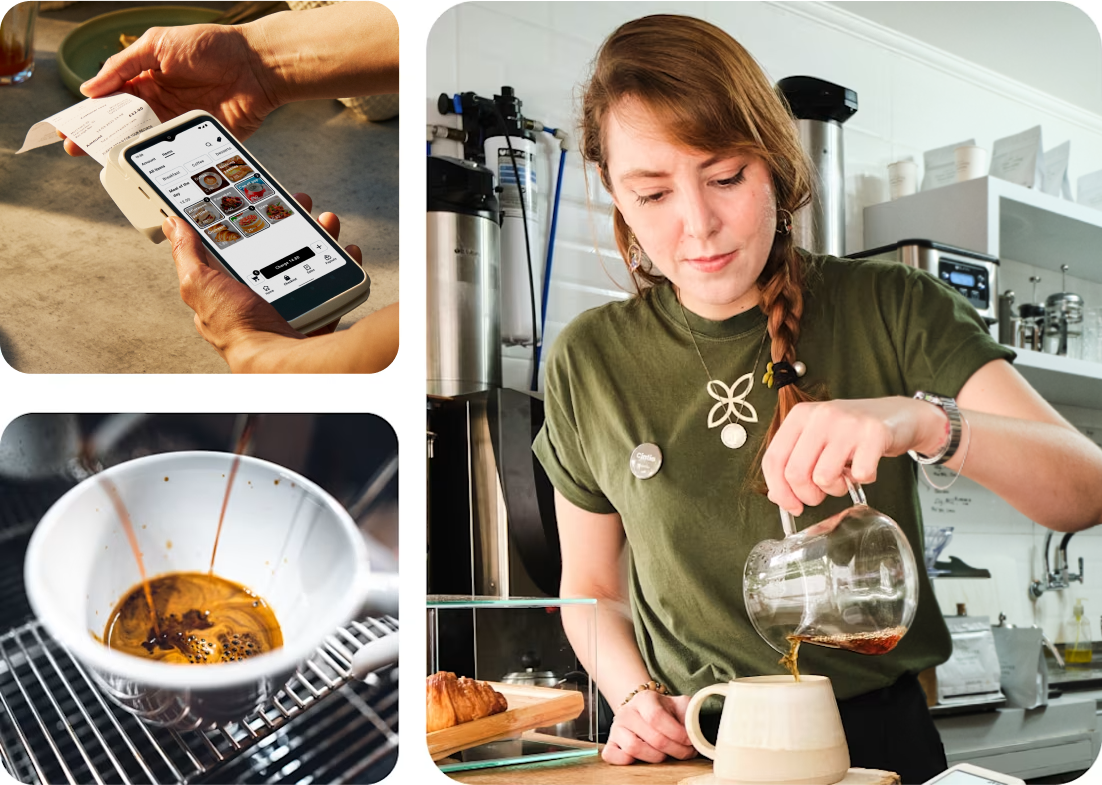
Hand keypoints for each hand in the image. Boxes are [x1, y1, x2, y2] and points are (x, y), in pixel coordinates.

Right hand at [57, 24, 280, 156]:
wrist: (256, 66)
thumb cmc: (211, 46)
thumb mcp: (158, 45)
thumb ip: (122, 66)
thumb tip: (89, 89)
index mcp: (146, 79)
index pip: (110, 100)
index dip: (90, 114)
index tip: (69, 128)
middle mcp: (160, 104)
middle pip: (123, 126)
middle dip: (99, 138)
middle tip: (76, 150)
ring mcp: (179, 124)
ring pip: (145, 143)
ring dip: (126, 152)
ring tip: (104, 159)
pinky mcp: (199, 140)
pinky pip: (176, 154)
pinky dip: (160, 161)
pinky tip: (144, 165)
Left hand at [164, 192, 361, 367]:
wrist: (280, 360)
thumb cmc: (238, 328)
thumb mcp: (200, 283)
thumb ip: (187, 253)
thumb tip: (172, 224)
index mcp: (227, 289)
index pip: (236, 246)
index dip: (247, 221)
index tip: (260, 201)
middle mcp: (257, 298)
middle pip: (275, 249)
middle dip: (289, 224)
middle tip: (298, 204)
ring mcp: (288, 305)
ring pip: (307, 262)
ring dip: (320, 238)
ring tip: (325, 221)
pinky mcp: (315, 314)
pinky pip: (332, 285)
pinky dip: (342, 267)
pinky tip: (345, 252)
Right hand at [603, 691, 695, 764]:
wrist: (642, 711)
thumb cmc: (664, 711)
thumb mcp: (679, 705)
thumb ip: (690, 712)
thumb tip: (697, 728)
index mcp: (644, 699)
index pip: (657, 717)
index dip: (676, 733)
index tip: (689, 741)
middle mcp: (626, 712)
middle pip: (652, 737)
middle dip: (675, 750)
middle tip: (686, 752)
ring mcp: (616, 728)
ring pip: (634, 748)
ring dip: (656, 757)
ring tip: (667, 754)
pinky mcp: (609, 744)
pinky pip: (613, 756)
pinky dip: (628, 761)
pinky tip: (644, 757)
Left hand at [762, 397, 947, 514]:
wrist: (896, 415)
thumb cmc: (851, 432)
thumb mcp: (817, 439)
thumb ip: (794, 462)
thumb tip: (778, 496)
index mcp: (800, 415)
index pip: (773, 459)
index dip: (779, 490)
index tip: (791, 506)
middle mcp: (821, 415)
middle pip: (795, 473)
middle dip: (808, 495)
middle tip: (821, 495)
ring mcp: (847, 423)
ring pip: (824, 477)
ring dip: (836, 489)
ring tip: (845, 477)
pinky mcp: (874, 433)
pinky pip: (859, 475)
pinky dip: (862, 481)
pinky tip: (864, 468)